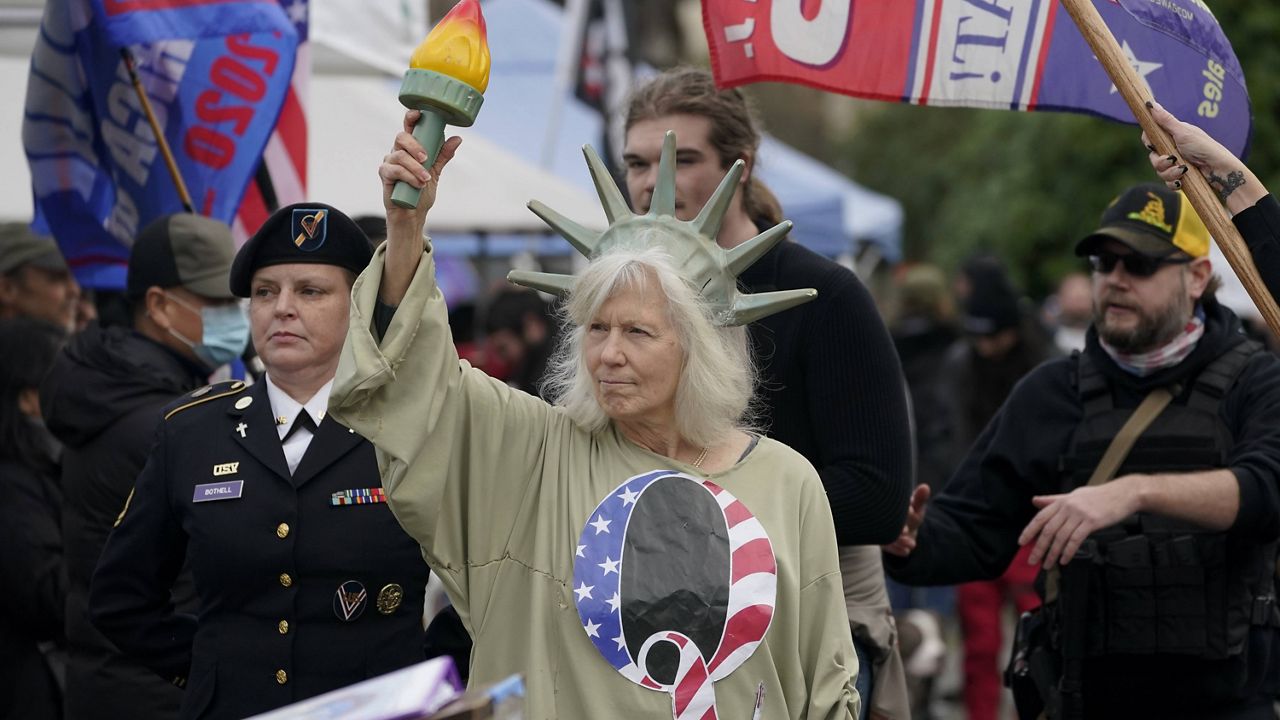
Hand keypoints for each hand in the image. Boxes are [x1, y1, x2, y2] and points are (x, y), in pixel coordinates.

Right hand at [379, 110, 462, 230]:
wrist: (413, 213)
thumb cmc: (421, 191)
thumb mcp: (436, 171)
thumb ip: (443, 155)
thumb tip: (457, 139)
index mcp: (410, 147)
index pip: (408, 127)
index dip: (411, 117)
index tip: (418, 114)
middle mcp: (398, 151)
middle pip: (401, 137)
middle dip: (415, 146)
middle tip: (427, 158)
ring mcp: (390, 162)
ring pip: (399, 155)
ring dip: (415, 167)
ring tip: (426, 179)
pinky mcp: (385, 174)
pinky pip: (394, 170)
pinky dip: (408, 176)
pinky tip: (417, 184)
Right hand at [883, 485, 929, 557]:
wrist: (904, 529)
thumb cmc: (910, 515)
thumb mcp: (917, 506)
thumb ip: (920, 498)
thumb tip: (925, 487)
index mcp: (889, 506)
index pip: (892, 507)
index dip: (903, 509)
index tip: (911, 511)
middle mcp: (882, 518)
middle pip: (887, 523)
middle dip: (897, 527)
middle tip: (906, 531)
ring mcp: (879, 530)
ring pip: (886, 537)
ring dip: (898, 541)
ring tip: (912, 544)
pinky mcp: (880, 542)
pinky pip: (886, 547)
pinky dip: (896, 550)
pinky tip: (906, 552)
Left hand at [1019, 479, 1140, 567]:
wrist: (1124, 493)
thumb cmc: (1099, 496)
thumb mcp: (1074, 495)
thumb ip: (1054, 500)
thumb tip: (1035, 501)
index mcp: (1062, 501)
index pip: (1040, 517)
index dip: (1029, 530)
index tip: (1021, 543)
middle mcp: (1068, 507)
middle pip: (1048, 530)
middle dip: (1039, 547)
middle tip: (1033, 560)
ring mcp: (1079, 514)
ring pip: (1061, 537)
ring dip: (1053, 553)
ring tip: (1047, 564)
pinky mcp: (1092, 522)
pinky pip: (1076, 539)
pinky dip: (1068, 552)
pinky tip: (1064, 560)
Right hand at [1142, 101, 1239, 193]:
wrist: (1219, 169)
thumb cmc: (1204, 147)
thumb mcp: (1183, 132)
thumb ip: (1165, 120)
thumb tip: (1150, 104)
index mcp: (1173, 135)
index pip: (1150, 138)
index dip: (1149, 143)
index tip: (1153, 145)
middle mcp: (1173, 149)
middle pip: (1153, 157)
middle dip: (1160, 162)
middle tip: (1172, 159)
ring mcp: (1176, 164)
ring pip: (1159, 171)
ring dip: (1169, 173)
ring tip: (1183, 171)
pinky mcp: (1180, 177)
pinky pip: (1167, 182)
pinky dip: (1173, 182)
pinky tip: (1181, 181)